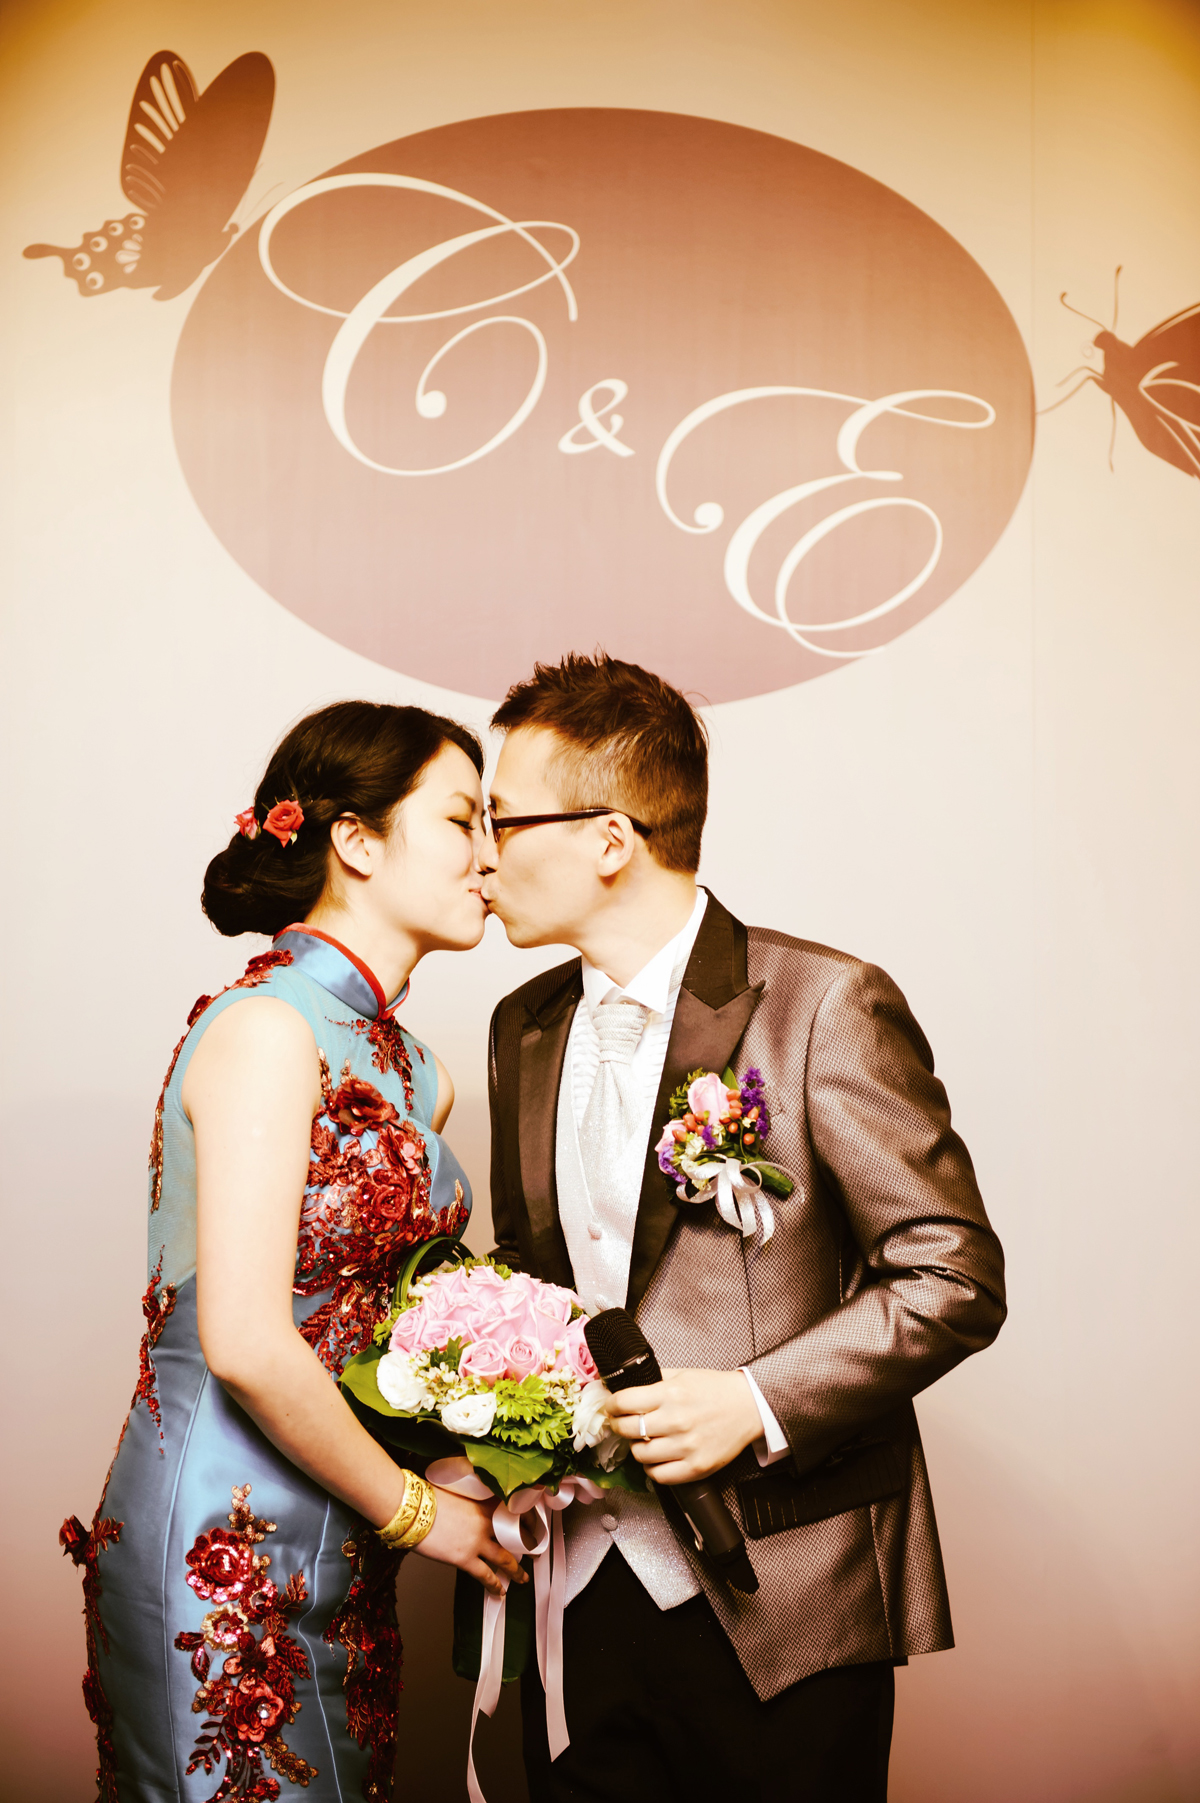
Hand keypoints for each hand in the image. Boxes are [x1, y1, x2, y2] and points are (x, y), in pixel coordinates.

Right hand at [416, 1486, 527, 1597]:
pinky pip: (486, 1575)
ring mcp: (477, 1541)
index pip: (512, 1511)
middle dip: (525, 1546)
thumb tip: (466, 1505)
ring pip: (505, 1558)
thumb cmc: (426, 1498)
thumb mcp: (453, 1492)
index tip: (531, 1525)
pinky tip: (499, 1591)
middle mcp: (484, 1522)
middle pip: (513, 1536)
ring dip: (515, 1570)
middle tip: (533, 1552)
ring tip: (522, 1577)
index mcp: (483, 1503)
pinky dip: (494, 1585)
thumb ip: (466, 1500)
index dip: (524, 1519)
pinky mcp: (465, 1558)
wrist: (411, 1509)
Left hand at [605, 1368, 763, 1484]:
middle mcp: (676, 1420)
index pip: (624, 1403)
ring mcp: (686, 1446)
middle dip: (619, 1426)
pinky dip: (651, 1469)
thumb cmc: (715, 1390)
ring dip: (636, 1448)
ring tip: (642, 1440)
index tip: (611, 1408)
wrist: (748, 1407)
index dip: (611, 1406)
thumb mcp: (682, 1375)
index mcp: (670, 1394)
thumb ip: (654, 1380)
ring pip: (640, 1455)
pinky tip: (655, 1458)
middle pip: (628, 1429)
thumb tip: (623, 1384)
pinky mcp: (696, 1467)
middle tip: (621, 1424)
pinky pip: (659, 1476)